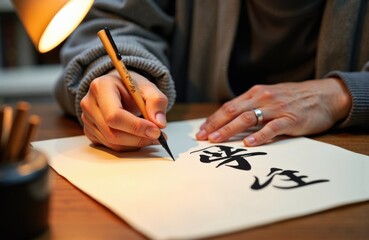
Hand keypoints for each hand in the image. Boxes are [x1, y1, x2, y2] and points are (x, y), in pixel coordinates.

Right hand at [80, 70, 167, 150]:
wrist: (119, 88)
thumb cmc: (132, 87)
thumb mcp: (149, 87)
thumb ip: (157, 102)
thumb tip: (159, 123)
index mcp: (101, 87)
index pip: (115, 115)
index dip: (136, 127)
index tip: (156, 131)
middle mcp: (89, 104)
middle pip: (112, 132)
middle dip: (139, 138)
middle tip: (159, 136)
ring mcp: (87, 119)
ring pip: (112, 142)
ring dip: (136, 143)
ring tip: (152, 136)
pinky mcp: (90, 131)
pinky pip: (110, 146)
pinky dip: (128, 145)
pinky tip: (139, 137)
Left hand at [196, 78, 350, 145]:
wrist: (326, 95)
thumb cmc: (294, 98)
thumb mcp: (270, 97)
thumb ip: (252, 106)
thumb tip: (231, 121)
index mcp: (255, 93)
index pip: (229, 107)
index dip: (214, 119)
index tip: (201, 130)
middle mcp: (263, 98)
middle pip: (233, 111)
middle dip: (215, 125)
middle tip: (202, 137)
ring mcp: (277, 108)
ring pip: (248, 118)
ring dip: (230, 130)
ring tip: (216, 140)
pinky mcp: (291, 119)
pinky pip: (272, 127)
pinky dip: (259, 136)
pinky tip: (248, 143)